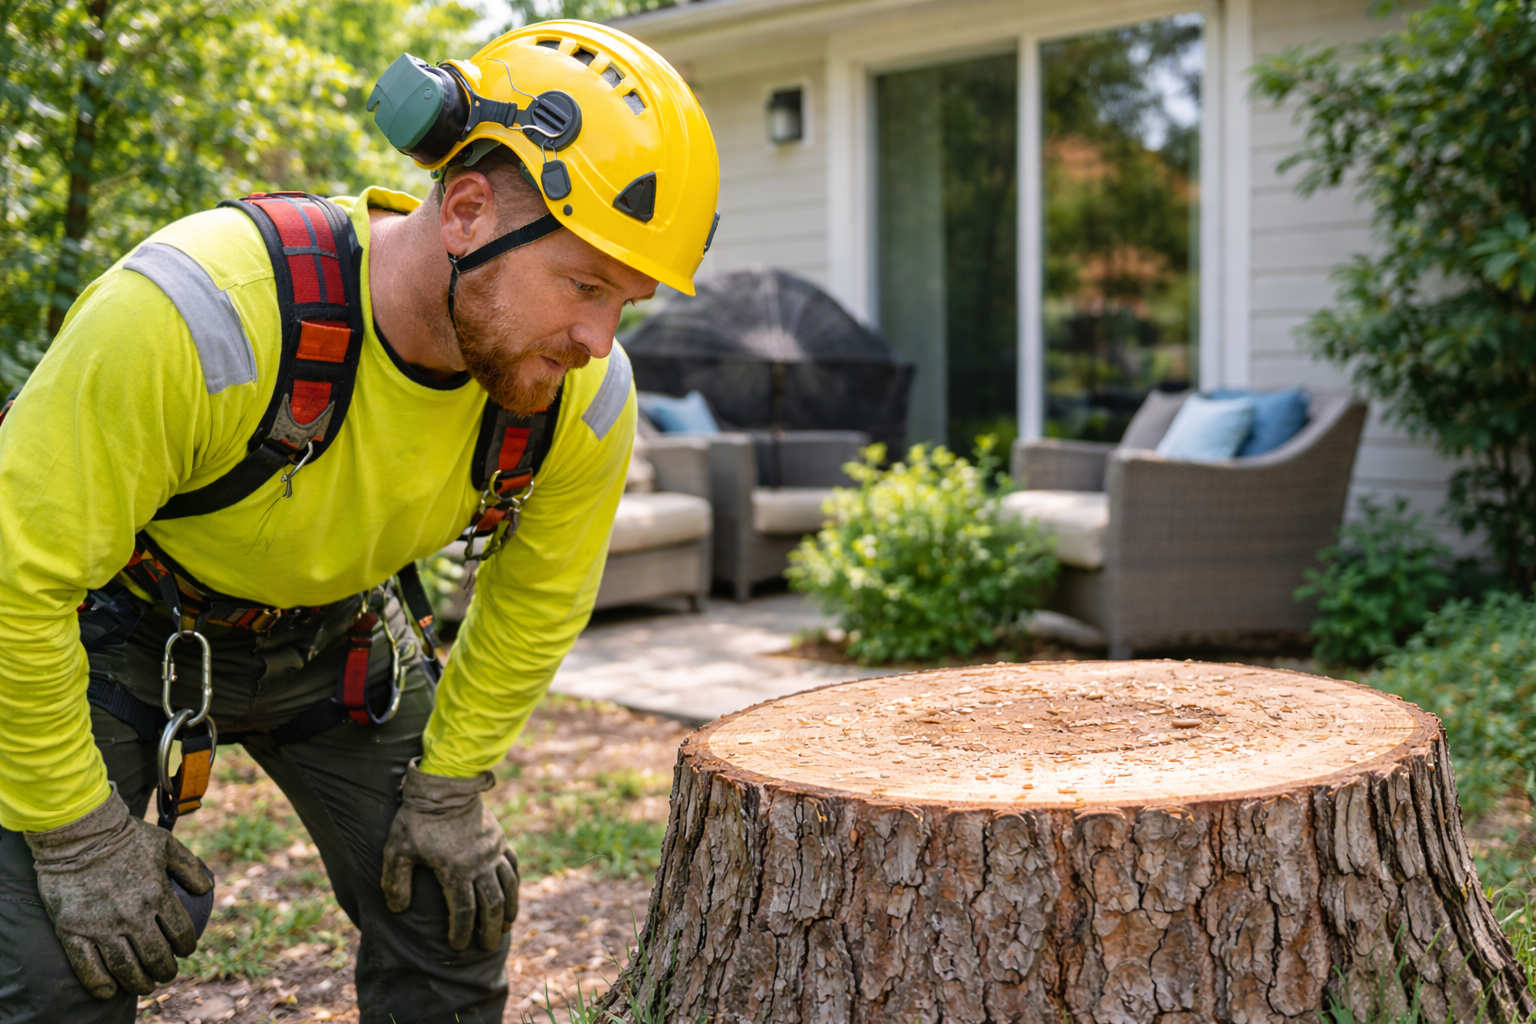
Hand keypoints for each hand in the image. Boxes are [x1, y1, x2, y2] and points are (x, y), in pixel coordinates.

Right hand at [25, 785, 211, 998]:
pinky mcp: (73, 930)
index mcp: (157, 894)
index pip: (180, 933)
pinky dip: (100, 983)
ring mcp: (101, 925)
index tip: (185, 950)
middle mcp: (132, 914)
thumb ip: (189, 867)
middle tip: (166, 973)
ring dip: (139, 982)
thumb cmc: (125, 835)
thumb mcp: (165, 844)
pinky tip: (109, 990)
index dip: (186, 947)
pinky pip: (87, 966)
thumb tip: (208, 889)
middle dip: (166, 970)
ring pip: (126, 967)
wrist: (77, 833)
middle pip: (156, 956)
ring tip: (144, 985)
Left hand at [380, 758, 518, 950]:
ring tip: (506, 926)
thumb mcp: (397, 850)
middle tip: (488, 945)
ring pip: (508, 886)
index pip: (464, 911)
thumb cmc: (417, 819)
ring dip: (509, 909)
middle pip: (492, 904)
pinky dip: (514, 882)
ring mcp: (493, 850)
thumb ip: (395, 883)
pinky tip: (513, 892)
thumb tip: (399, 910)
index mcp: (456, 870)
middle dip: (490, 928)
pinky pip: (512, 864)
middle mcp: (480, 864)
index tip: (458, 945)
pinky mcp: (499, 838)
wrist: (445, 785)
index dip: (462, 931)